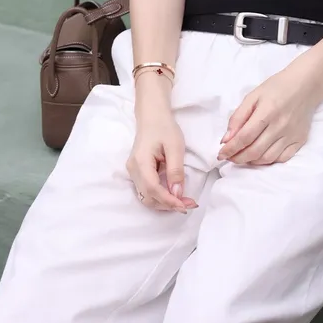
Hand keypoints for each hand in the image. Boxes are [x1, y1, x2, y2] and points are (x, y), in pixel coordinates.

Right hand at [127, 92, 197, 212]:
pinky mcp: (137, 172)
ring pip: (146, 197)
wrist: (152, 116)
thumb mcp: (175, 146)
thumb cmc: (164, 127)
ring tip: (183, 201)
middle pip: (148, 197)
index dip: (169, 201)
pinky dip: (160, 196)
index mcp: (141, 162)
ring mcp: (133, 172)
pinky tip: (173, 194)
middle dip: (168, 205)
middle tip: (189, 204)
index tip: (185, 206)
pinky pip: (147, 190)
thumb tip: (177, 194)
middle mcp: (133, 170)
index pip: (153, 189)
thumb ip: (176, 171)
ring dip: (164, 203)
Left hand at [217, 65, 322, 166]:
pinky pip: (282, 158)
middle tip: (229, 157)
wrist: (305, 85)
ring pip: (267, 158)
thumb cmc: (277, 87)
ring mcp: (292, 135)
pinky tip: (260, 155)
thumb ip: (238, 117)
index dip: (230, 149)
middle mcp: (280, 126)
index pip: (244, 137)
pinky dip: (268, 161)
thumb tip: (226, 139)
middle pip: (254, 151)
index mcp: (267, 112)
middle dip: (237, 158)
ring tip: (242, 157)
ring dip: (251, 161)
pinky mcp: (300, 140)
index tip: (221, 154)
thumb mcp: (253, 96)